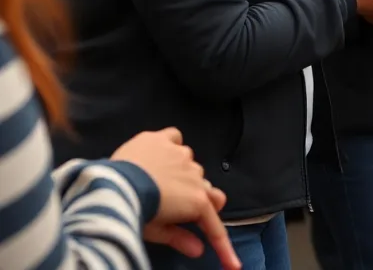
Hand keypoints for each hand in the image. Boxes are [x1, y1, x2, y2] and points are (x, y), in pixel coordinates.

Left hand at [112, 129, 238, 269]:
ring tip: (160, 182)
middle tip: (181, 209)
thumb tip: (198, 251)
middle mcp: (196, 175)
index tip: (233, 266)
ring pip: (190, 165)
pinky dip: (171, 146)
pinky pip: (175, 138)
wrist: (115, 186)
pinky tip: (160, 154)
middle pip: (207, 189)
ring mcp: (181, 154)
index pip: (215, 224)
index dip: (224, 247)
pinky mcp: (162, 139)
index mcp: (197, 201)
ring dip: (183, 176)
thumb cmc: (136, 211)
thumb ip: (178, 239)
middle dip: (200, 200)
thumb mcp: (155, 231)